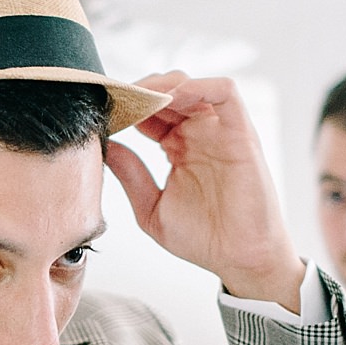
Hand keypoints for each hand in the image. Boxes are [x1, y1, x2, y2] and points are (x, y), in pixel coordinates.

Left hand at [105, 72, 303, 310]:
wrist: (241, 260)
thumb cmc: (203, 239)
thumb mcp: (152, 208)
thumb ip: (131, 176)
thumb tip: (107, 147)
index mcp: (178, 149)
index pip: (149, 113)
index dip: (126, 108)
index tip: (104, 113)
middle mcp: (199, 135)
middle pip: (168, 93)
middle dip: (139, 91)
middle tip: (116, 98)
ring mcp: (220, 132)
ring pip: (192, 85)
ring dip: (164, 83)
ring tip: (140, 97)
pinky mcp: (241, 133)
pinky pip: (225, 92)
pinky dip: (198, 86)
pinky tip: (171, 98)